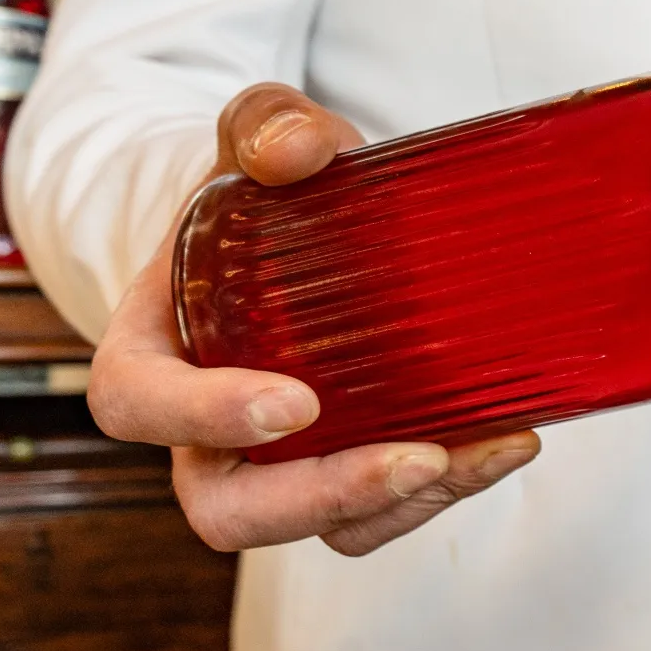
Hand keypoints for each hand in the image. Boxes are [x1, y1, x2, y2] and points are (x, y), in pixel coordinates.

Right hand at [87, 83, 540, 555]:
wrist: (300, 226)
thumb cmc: (262, 197)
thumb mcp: (255, 141)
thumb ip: (266, 125)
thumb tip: (299, 150)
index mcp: (152, 351)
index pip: (141, 404)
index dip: (207, 417)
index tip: (297, 402)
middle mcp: (205, 430)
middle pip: (231, 509)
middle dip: (327, 495)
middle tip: (418, 458)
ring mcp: (278, 462)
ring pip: (325, 525)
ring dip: (408, 504)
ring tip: (489, 448)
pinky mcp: (347, 469)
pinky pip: (384, 511)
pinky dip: (449, 487)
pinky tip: (510, 439)